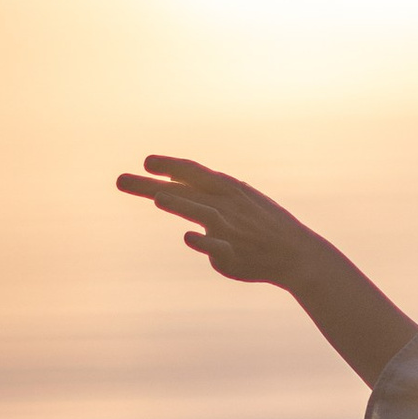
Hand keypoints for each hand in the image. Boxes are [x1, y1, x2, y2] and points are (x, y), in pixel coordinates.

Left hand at [116, 155, 309, 285]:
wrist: (297, 254)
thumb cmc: (262, 224)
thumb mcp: (236, 198)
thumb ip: (202, 190)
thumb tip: (168, 180)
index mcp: (227, 190)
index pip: (193, 173)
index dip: (170, 166)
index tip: (146, 162)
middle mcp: (226, 205)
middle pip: (185, 190)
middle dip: (152, 184)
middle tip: (120, 180)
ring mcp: (231, 230)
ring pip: (203, 213)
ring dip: (181, 204)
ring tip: (157, 198)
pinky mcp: (233, 256)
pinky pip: (217, 248)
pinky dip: (204, 242)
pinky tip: (188, 237)